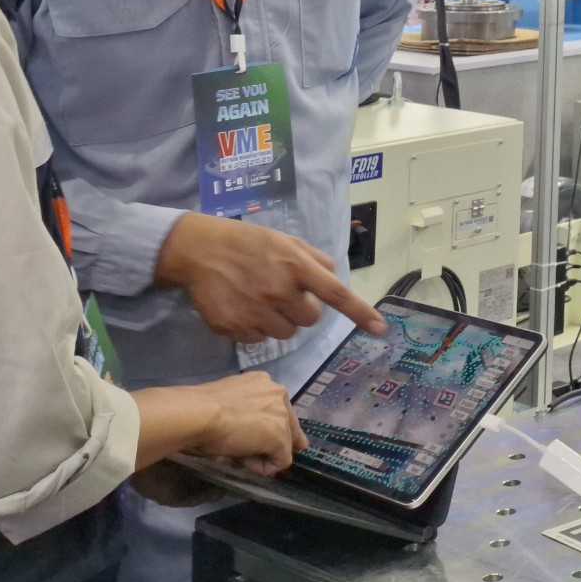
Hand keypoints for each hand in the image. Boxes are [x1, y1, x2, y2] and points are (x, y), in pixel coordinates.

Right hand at [154, 213, 386, 344]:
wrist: (199, 250)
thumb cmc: (248, 242)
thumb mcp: (286, 240)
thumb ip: (314, 259)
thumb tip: (333, 276)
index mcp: (297, 267)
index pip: (336, 294)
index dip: (360, 312)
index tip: (381, 329)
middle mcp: (280, 292)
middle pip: (310, 319)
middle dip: (302, 309)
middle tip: (282, 292)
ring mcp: (256, 312)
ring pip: (286, 333)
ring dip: (280, 321)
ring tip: (260, 299)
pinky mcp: (234, 329)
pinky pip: (259, 340)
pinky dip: (255, 328)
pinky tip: (243, 307)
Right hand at [196, 371, 305, 471]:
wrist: (198, 415)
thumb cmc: (201, 409)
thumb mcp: (228, 404)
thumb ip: (244, 412)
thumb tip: (248, 434)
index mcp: (263, 382)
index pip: (277, 409)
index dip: (266, 428)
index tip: (253, 441)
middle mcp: (278, 393)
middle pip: (286, 426)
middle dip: (269, 443)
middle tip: (246, 453)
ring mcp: (282, 416)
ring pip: (282, 445)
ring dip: (261, 454)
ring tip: (236, 453)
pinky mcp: (280, 438)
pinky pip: (280, 461)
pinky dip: (263, 468)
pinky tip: (243, 461)